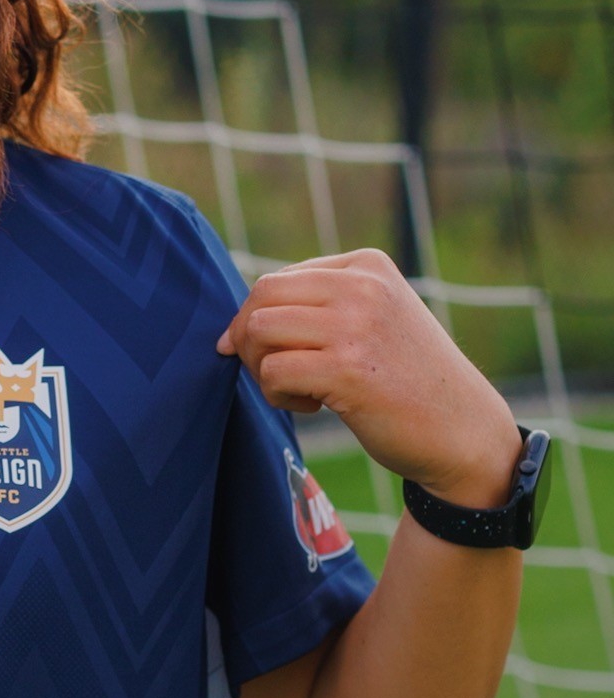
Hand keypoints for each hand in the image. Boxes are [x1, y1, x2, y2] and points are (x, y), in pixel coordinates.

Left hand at [216, 249, 520, 507]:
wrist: (464, 430)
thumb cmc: (409, 378)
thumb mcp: (375, 318)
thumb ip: (321, 305)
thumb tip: (234, 326)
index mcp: (367, 266)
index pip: (280, 278)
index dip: (258, 317)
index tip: (268, 351)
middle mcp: (362, 287)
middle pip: (261, 296)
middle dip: (247, 337)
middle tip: (266, 371)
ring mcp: (355, 326)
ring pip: (258, 329)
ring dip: (260, 367)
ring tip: (291, 388)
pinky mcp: (347, 370)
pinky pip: (273, 371)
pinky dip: (277, 394)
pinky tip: (311, 407)